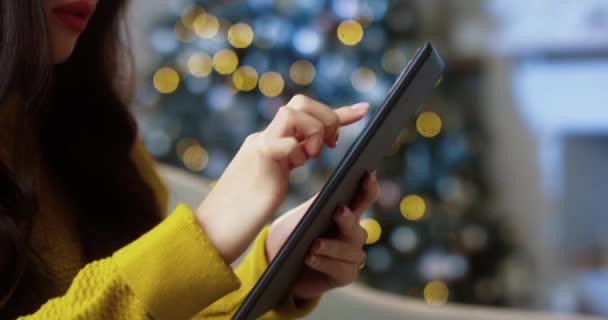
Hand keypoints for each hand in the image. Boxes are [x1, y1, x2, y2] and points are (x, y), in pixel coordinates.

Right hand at [195, 94, 369, 262]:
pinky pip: (283, 141)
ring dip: (312, 134)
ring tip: (308, 160)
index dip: (337, 112)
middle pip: (299, 103)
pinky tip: (295, 166)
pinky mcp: (258, 160)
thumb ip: (284, 160)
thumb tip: (302, 151)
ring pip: (293, 112)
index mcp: (268, 141)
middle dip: (326, 119)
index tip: (364, 110)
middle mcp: (263, 138)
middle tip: (328, 148)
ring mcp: (259, 146)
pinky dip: (296, 149)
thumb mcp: (270, 179)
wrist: (213, 229)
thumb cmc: (242, 213)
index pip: (303, 114)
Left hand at [266, 171, 380, 299]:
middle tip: (338, 211)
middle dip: (347, 219)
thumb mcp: (299, 217)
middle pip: (356, 226)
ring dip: (331, 246)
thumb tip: (331, 192)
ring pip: (349, 250)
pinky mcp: (346, 275)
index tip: (367, 175)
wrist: (279, 264)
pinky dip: (325, 263)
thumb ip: (317, 205)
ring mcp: (352, 256)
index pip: (364, 198)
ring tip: (313, 245)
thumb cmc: (290, 236)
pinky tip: (310, 258)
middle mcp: (354, 234)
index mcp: (346, 214)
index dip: (369, 188)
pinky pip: (341, 269)